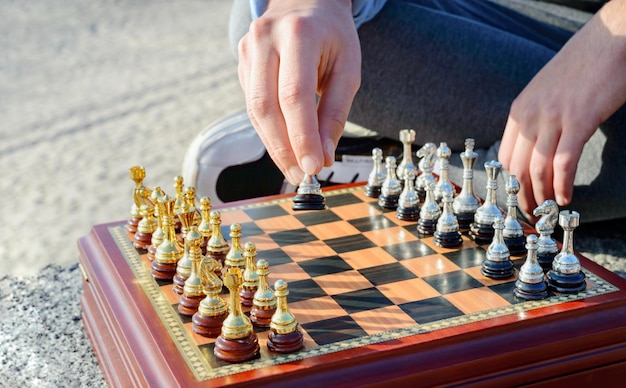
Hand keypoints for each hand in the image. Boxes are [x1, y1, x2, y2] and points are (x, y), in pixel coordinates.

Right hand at [238, 0, 360, 184]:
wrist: (306, 1)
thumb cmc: (332, 34)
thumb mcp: (347, 67)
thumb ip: (334, 112)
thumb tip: (324, 155)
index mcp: (298, 34)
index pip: (294, 96)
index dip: (302, 137)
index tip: (314, 167)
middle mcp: (265, 39)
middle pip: (266, 106)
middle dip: (284, 148)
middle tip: (301, 176)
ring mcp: (248, 49)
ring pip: (255, 110)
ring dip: (274, 145)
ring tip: (293, 168)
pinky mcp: (242, 62)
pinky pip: (252, 105)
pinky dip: (268, 130)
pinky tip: (283, 146)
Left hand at [498, 0, 625, 217]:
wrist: (609, 40)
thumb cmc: (581, 68)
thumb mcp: (545, 93)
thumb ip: (535, 119)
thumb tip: (535, 149)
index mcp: (519, 111)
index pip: (505, 157)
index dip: (510, 184)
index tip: (517, 199)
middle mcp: (530, 116)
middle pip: (517, 168)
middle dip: (522, 196)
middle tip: (532, 212)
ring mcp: (553, 118)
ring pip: (538, 170)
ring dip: (542, 195)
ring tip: (548, 209)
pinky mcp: (579, 120)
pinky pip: (564, 163)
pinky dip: (562, 185)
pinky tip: (566, 197)